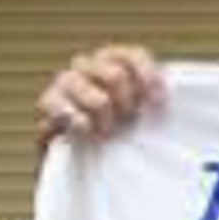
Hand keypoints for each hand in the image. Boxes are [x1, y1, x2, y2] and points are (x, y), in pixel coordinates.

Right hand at [34, 44, 163, 153]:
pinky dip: (73, 118)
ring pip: (81, 83)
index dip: (148, 77)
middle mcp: (89, 67)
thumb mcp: (146, 118)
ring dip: (99, 113)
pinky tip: (85, 131)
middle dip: (125, 103)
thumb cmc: (122, 136)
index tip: (158, 104)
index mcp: (115, 63)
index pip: (133, 56)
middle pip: (112, 74)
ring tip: (106, 131)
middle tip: (128, 122)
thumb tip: (172, 101)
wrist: (86, 163)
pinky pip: (54, 102)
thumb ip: (156, 103)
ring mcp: (65, 83)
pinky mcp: (46, 104)